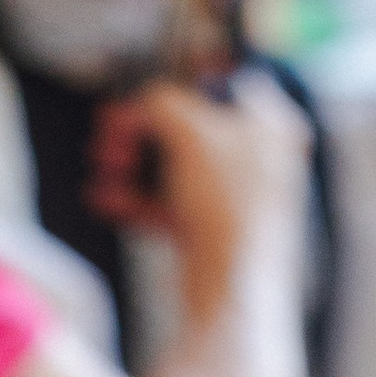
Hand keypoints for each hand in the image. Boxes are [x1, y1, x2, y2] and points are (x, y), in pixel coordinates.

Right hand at [91, 73, 308, 309]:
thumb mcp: (190, 131)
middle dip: (145, 131)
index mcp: (273, 123)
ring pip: (178, 169)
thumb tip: (148, 101)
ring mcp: (239, 200)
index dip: (179, 84)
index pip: (223, 83)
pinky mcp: (216, 234)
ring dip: (135, 166)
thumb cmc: (229, 206)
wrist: (232, 293)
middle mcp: (262, 159)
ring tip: (102, 167)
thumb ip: (164, 103)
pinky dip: (141, 200)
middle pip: (193, 130)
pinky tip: (107, 198)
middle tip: (110, 133)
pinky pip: (174, 206)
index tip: (145, 92)